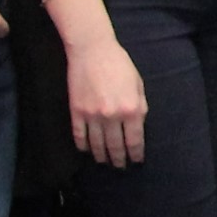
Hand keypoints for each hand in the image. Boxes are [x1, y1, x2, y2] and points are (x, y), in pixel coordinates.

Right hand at [68, 36, 150, 168]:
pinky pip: (79, 136)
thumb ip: (140, 106)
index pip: (135, 140)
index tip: (136, 160)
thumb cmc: (119, 64)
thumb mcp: (138, 84)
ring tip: (105, 161)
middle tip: (120, 166)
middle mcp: (112, 116)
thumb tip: (138, 126)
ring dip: (102, 156)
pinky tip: (87, 151)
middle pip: (116, 146)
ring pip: (97, 144)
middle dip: (119, 159)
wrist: (92, 50)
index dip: (136, 154)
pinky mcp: (76, 112)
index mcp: (131, 109)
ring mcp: (92, 116)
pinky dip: (83, 146)